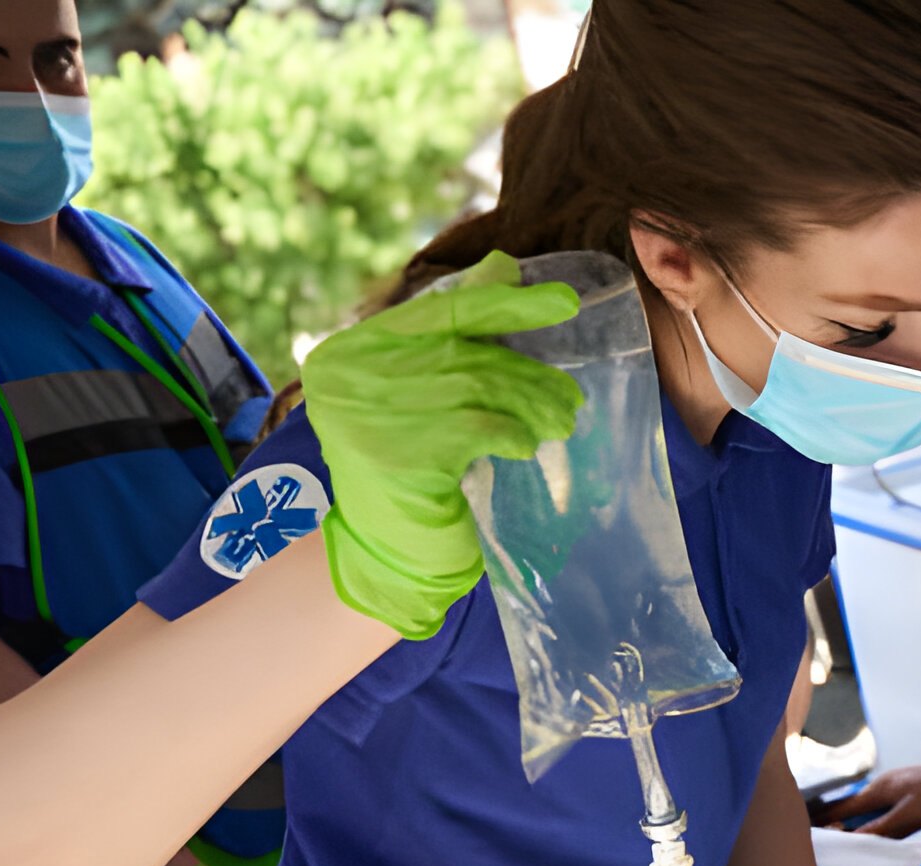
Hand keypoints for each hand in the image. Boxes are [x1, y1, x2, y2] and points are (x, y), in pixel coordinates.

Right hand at [303, 251, 583, 638]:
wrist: (383, 546)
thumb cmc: (407, 462)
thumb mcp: (423, 391)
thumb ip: (454, 331)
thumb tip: (504, 264)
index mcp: (353, 348)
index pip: (444, 310)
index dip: (508, 303)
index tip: (565, 303)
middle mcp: (350, 373)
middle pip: (466, 356)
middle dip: (527, 375)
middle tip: (569, 398)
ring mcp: (370, 414)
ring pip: (477, 391)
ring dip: (531, 405)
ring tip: (560, 422)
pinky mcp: (398, 456)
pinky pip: (477, 430)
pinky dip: (511, 434)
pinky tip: (526, 447)